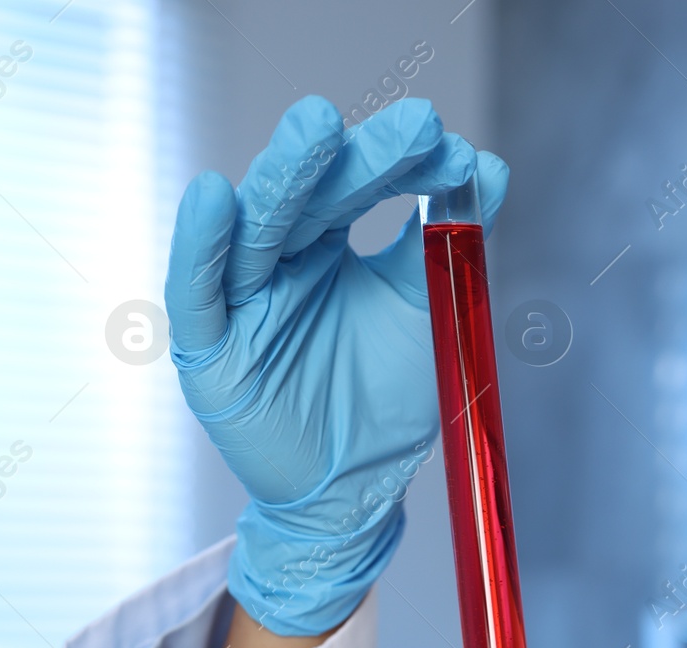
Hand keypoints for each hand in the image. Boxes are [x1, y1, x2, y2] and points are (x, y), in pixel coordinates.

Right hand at [164, 95, 508, 634]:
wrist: (355, 487)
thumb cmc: (385, 399)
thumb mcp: (424, 312)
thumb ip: (444, 244)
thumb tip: (489, 167)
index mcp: (326, 246)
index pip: (356, 186)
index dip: (397, 160)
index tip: (448, 139)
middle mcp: (279, 260)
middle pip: (311, 195)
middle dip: (355, 155)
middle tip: (413, 121)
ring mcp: (240, 299)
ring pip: (257, 227)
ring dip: (286, 174)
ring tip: (318, 126)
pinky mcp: (208, 347)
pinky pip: (197, 290)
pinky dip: (202, 242)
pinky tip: (215, 195)